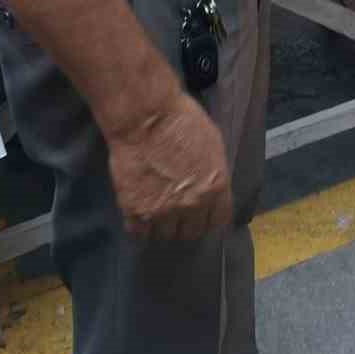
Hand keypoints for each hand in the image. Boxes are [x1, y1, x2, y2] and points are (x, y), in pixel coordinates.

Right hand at [107, 94, 231, 241]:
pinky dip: (139, 226)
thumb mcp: (213, 144)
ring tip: (157, 211)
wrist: (145, 117)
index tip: (202, 213)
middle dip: (187, 223)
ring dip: (163, 226)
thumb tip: (212, 189)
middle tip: (177, 211)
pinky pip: (139, 233)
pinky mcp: (136, 212)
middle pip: (192, 232)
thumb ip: (215, 174)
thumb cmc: (182, 121)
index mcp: (216, 188)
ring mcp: (163, 211)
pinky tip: (140, 213)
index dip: (209, 217)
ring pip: (166, 236)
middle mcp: (192, 205)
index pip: (219, 220)